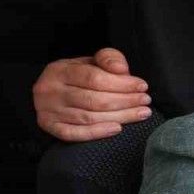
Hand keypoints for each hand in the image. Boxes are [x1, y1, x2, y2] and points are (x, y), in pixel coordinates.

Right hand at [32, 48, 150, 141]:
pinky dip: (97, 133)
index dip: (122, 83)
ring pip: (88, 117)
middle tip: (145, 101)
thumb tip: (121, 69)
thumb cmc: (78, 76)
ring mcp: (48, 111)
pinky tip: (117, 128)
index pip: (94, 78)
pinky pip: (74, 134)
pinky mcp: (50, 127)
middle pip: (93, 99)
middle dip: (125, 101)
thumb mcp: (91, 61)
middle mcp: (50, 91)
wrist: (50, 92)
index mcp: (60, 70)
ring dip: (119, 117)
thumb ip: (108, 59)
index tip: (142, 86)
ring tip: (141, 113)